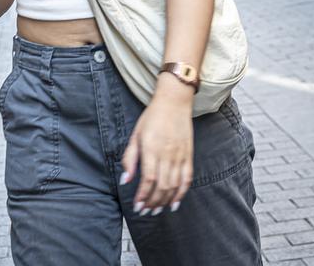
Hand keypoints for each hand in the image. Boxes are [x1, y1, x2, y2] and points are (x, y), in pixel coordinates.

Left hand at [121, 78, 193, 214]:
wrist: (174, 103)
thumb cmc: (151, 118)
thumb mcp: (135, 135)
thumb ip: (129, 158)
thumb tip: (125, 180)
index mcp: (151, 148)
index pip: (148, 179)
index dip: (142, 196)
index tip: (137, 206)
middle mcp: (167, 154)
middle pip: (161, 186)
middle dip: (152, 202)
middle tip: (145, 211)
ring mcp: (180, 156)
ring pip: (174, 185)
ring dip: (165, 201)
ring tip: (156, 210)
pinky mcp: (188, 156)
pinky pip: (187, 179)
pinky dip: (181, 193)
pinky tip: (174, 203)